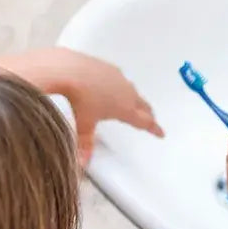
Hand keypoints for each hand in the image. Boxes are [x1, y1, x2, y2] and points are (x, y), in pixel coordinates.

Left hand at [59, 50, 162, 164]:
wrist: (66, 70)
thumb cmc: (78, 100)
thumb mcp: (83, 125)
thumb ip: (85, 145)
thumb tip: (82, 163)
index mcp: (125, 108)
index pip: (145, 121)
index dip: (154, 128)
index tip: (161, 133)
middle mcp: (125, 91)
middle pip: (142, 104)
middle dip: (147, 113)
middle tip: (149, 119)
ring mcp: (117, 76)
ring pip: (131, 90)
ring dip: (133, 98)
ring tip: (131, 103)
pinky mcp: (105, 65)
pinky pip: (118, 78)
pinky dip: (118, 85)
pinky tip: (110, 85)